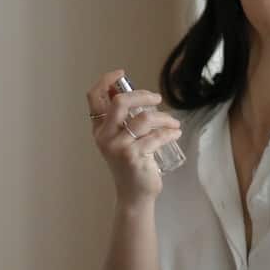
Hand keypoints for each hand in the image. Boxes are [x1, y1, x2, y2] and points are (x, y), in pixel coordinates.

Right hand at [87, 69, 182, 204]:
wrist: (134, 195)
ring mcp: (118, 146)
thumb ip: (124, 120)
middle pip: (120, 102)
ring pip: (144, 119)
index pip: (93, 97)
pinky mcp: (133, 156)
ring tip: (174, 123)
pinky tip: (175, 134)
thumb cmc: (131, 165)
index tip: (121, 73)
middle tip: (158, 99)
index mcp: (99, 129)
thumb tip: (139, 95)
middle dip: (143, 95)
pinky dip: (169, 133)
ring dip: (164, 118)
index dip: (106, 81)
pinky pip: (156, 136)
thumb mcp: (122, 140)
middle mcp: (104, 136)